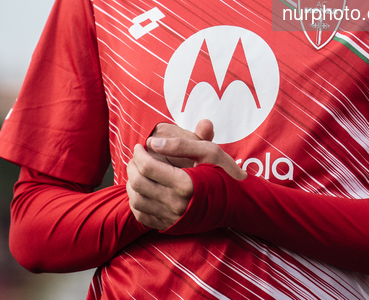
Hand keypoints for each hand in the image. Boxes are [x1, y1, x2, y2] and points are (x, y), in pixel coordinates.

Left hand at [126, 120, 245, 229]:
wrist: (237, 203)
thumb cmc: (224, 173)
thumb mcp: (209, 151)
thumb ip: (181, 144)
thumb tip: (153, 142)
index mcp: (185, 184)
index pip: (148, 167)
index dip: (140, 154)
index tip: (140, 145)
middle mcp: (176, 204)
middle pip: (139, 184)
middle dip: (133, 166)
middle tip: (137, 156)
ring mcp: (171, 218)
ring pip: (137, 201)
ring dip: (132, 183)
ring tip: (138, 170)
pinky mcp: (169, 226)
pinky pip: (142, 216)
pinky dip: (136, 201)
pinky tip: (142, 189)